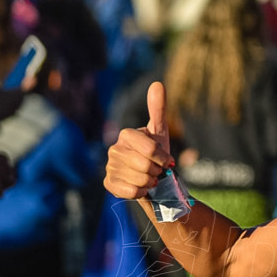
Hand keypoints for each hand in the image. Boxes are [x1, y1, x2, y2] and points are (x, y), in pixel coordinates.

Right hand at [104, 81, 173, 198]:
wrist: (152, 178)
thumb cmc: (157, 154)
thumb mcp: (160, 132)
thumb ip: (158, 109)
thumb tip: (157, 83)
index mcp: (126, 135)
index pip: (150, 149)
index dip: (162, 158)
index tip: (167, 161)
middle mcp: (114, 149)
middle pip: (146, 166)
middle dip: (158, 171)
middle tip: (158, 171)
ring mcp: (110, 167)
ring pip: (140, 180)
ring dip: (151, 182)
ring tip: (150, 178)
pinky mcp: (109, 184)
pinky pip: (132, 192)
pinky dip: (142, 192)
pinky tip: (141, 187)